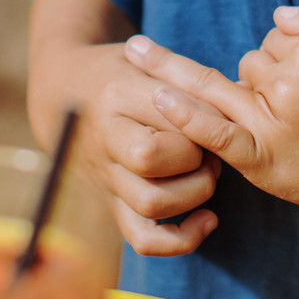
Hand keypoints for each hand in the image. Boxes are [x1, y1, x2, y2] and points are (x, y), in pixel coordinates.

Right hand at [77, 43, 222, 256]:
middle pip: (153, 158)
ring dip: (194, 192)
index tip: (221, 114)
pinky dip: (181, 240)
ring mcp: (106, 175)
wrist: (62, 92)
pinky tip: (208, 219)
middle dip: (197, 154)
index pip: (169, 113)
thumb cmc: (116, 71)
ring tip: (207, 173)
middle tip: (211, 144)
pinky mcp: (111, 202)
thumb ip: (183, 75)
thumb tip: (236, 95)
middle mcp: (105, 138)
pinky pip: (143, 238)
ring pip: (150, 203)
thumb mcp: (142, 58)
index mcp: (115, 95)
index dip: (207, 117)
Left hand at [124, 0, 298, 221]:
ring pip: (225, 88)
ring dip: (199, 81)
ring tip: (135, 50)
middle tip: (298, 103)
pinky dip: (185, 117)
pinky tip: (157, 98)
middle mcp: (287, 85)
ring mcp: (272, 125)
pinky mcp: (264, 162)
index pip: (273, 39)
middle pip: (249, 63)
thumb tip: (277, 14)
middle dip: (261, 75)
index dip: (286, 54)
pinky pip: (216, 134)